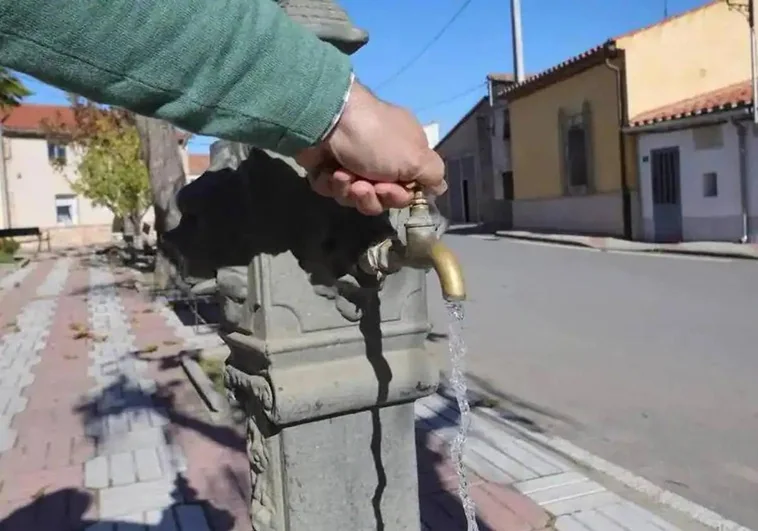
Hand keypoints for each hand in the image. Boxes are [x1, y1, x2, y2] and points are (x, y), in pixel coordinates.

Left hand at [296, 79, 446, 214]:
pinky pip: (331, 190)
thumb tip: (440, 186)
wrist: (327, 120)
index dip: (398, 197)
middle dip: (371, 197)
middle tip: (363, 186)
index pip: (406, 190)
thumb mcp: (416, 157)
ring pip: (354, 198)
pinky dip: (330, 184)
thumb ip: (432, 174)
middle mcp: (379, 160)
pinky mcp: (325, 168)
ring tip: (343, 175)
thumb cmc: (376, 139)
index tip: (389, 189)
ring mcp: (351, 164)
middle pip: (380, 198)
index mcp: (403, 154)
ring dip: (349, 191)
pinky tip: (329, 171)